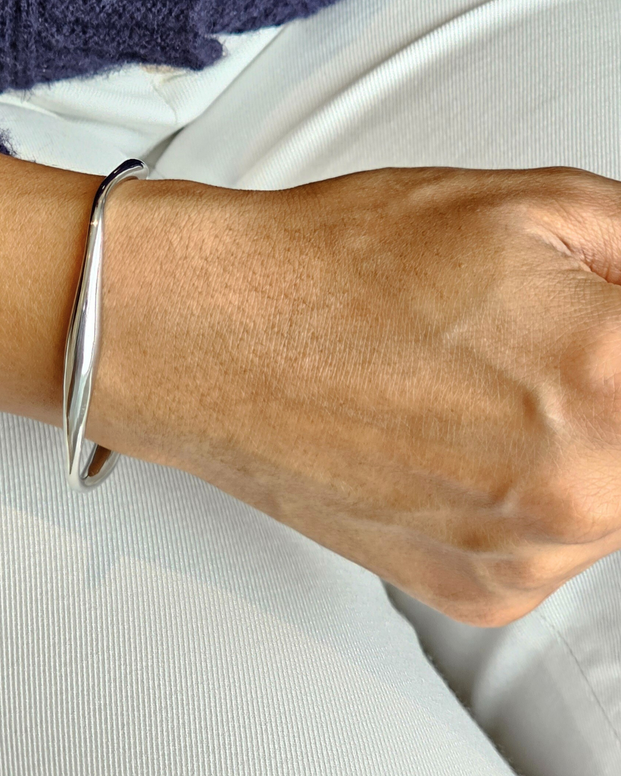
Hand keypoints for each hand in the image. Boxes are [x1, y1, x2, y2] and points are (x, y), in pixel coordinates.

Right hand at [87, 165, 620, 626]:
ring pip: (614, 498)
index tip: (601, 330)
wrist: (210, 332)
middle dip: (608, 384)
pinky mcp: (471, 589)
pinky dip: (527, 496)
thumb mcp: (529, 202)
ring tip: (483, 382)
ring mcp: (518, 550)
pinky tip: (455, 434)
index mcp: (605, 374)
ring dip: (582, 445)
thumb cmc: (332, 268)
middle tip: (540, 340)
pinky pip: (549, 546)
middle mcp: (573, 487)